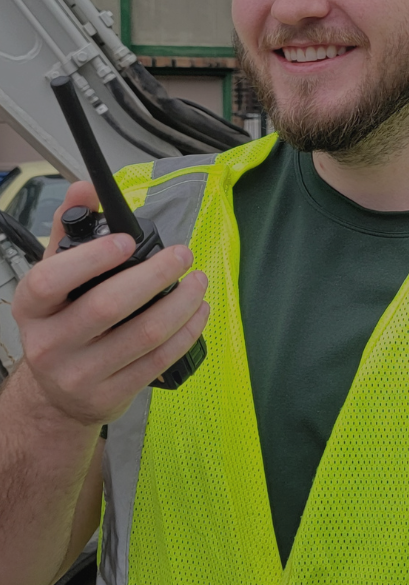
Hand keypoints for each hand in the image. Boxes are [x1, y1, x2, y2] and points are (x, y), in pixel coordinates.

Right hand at [12, 181, 209, 426]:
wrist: (57, 396)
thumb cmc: (64, 324)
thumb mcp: (57, 280)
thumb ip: (72, 231)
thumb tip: (85, 188)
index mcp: (33, 308)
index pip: (51, 280)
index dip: (92, 258)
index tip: (128, 240)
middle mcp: (50, 343)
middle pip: (107, 306)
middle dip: (154, 275)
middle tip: (182, 255)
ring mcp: (81, 373)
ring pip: (143, 334)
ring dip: (181, 303)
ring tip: (199, 280)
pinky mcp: (112, 394)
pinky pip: (159, 360)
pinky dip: (186, 332)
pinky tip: (198, 311)